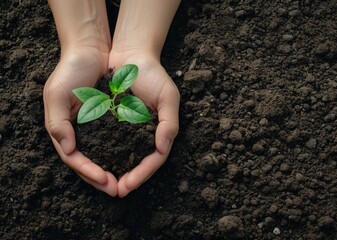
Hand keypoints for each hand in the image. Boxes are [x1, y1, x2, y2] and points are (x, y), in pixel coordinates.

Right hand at [43, 48, 117, 195]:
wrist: (92, 50)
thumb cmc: (70, 70)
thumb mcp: (56, 94)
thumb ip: (57, 123)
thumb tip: (68, 151)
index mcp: (66, 130)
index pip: (76, 159)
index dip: (89, 172)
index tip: (104, 181)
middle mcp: (82, 132)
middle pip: (92, 163)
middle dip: (104, 179)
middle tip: (119, 190)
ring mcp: (98, 127)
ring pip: (106, 155)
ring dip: (117, 170)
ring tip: (129, 182)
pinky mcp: (114, 119)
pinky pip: (119, 140)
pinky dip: (125, 152)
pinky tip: (135, 161)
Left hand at [109, 52, 179, 196]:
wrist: (131, 55)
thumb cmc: (153, 74)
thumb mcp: (168, 96)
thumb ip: (169, 123)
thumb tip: (163, 149)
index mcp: (158, 131)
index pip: (154, 159)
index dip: (142, 174)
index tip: (128, 185)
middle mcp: (144, 134)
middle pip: (137, 164)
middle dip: (127, 179)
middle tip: (115, 191)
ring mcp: (128, 130)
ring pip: (122, 157)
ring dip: (113, 172)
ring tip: (103, 184)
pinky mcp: (112, 122)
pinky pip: (108, 143)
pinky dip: (103, 155)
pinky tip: (94, 164)